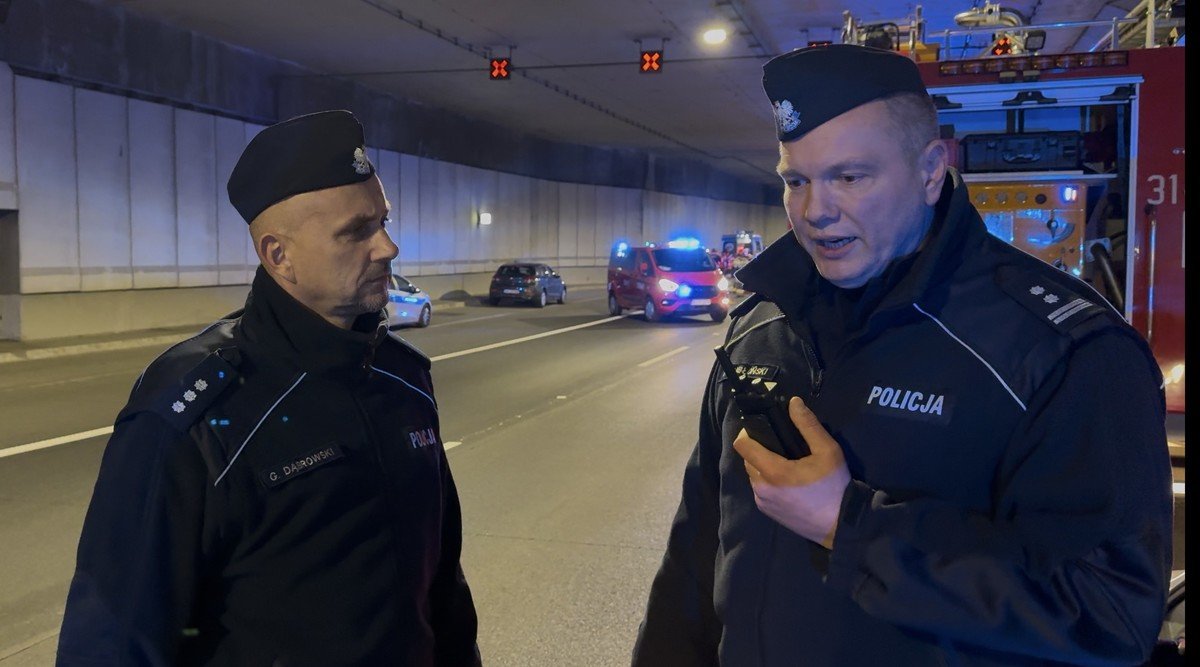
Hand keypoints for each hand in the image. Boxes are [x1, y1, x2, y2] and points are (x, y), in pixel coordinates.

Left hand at [732, 397, 850, 548]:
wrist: (841, 525)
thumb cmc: (835, 486)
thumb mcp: (828, 450)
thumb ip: (808, 425)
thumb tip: (793, 402)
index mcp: (772, 471)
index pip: (742, 445)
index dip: (749, 433)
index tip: (764, 429)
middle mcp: (761, 488)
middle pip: (747, 460)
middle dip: (759, 450)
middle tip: (781, 446)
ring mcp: (763, 502)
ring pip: (753, 476)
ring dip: (763, 467)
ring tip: (786, 463)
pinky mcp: (768, 513)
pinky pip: (760, 490)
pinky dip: (768, 482)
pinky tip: (788, 482)